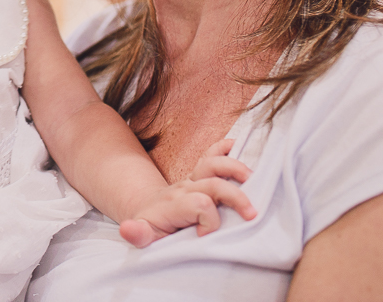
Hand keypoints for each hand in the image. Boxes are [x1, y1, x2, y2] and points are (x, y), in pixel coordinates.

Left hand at [117, 139, 256, 247]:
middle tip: (252, 214)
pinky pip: (211, 155)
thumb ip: (137, 233)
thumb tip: (128, 229)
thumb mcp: (142, 234)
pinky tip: (240, 146)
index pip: (199, 205)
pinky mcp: (198, 176)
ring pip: (213, 165)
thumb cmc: (150, 228)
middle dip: (234, 196)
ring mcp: (192, 180)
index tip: (205, 237)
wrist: (147, 212)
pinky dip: (225, 148)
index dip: (209, 221)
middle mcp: (184, 188)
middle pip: (212, 184)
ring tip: (254, 179)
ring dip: (235, 168)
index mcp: (174, 205)